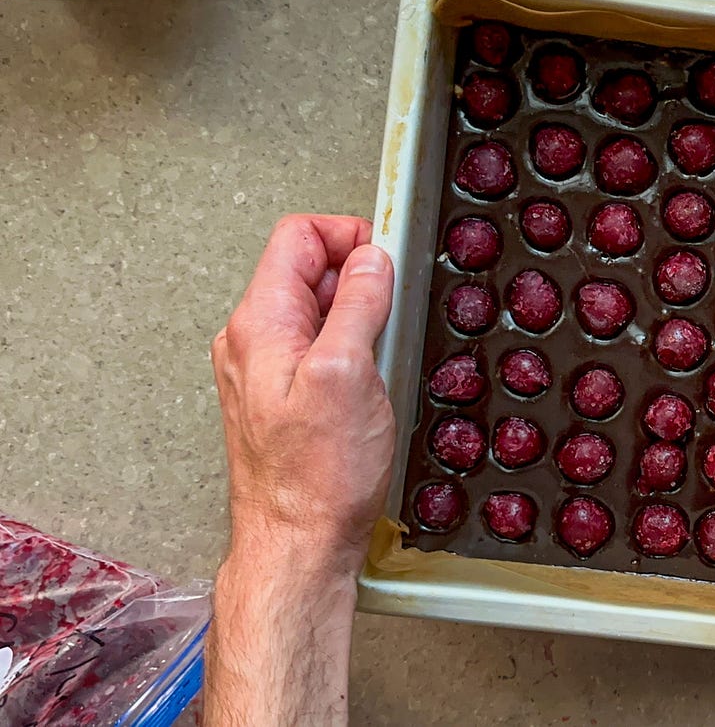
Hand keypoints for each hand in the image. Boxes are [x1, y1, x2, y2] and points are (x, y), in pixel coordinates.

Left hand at [211, 215, 394, 577]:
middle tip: (394, 309)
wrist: (297, 545)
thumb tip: (371, 259)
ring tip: (384, 352)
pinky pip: (321, 349)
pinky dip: (353, 350)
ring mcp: (267, 371)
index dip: (349, 235)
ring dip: (359, 317)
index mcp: (260, 322)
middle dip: (359, 277)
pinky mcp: (285, 399)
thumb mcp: (349, 372)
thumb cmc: (315, 477)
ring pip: (318, 310)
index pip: (298, 236)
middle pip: (308, 270)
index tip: (388, 257)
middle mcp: (253, 341)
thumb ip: (358, 304)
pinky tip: (373, 383)